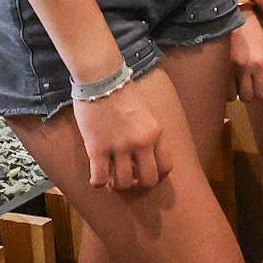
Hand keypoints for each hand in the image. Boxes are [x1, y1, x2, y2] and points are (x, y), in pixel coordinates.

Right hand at [73, 78, 171, 192]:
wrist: (103, 78)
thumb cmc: (123, 92)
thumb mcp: (148, 112)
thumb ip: (150, 133)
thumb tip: (147, 153)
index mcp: (156, 133)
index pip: (166, 166)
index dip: (156, 175)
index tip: (145, 173)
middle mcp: (141, 142)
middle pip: (147, 180)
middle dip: (138, 184)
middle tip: (128, 178)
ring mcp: (119, 146)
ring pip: (123, 182)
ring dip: (117, 184)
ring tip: (111, 178)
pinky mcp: (97, 148)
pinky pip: (100, 178)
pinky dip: (98, 183)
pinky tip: (96, 179)